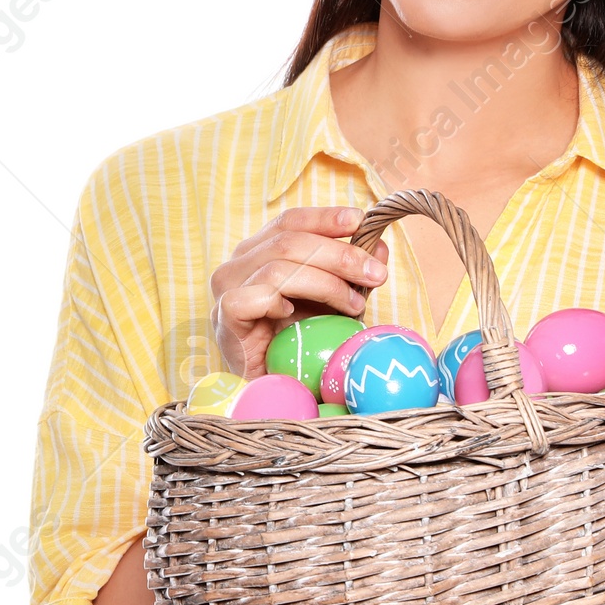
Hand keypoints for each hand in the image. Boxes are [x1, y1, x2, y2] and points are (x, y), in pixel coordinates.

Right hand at [209, 205, 388, 380]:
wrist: (271, 387)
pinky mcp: (225, 315)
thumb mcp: (330, 299)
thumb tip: (380, 247)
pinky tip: (295, 316)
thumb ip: (351, 273)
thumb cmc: (297, 339)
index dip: (325, 217)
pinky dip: (282, 302)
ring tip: (355, 306)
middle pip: (289, 241)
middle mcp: (238, 263)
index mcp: (258, 250)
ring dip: (327, 284)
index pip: (290, 221)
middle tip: (375, 273)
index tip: (360, 221)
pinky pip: (257, 297)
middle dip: (340, 255)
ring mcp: (227, 288)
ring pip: (280, 267)